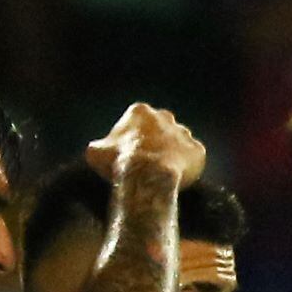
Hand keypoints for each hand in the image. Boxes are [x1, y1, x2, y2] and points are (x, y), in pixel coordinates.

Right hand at [87, 102, 206, 185]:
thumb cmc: (120, 163)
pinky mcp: (197, 151)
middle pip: (159, 128)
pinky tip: (176, 179)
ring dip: (171, 154)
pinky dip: (186, 167)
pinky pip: (192, 159)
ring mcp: (183, 133)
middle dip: (154, 142)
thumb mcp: (96, 153)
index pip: (135, 121)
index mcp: (139, 112)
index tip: (127, 155)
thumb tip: (95, 152)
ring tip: (162, 173)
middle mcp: (164, 116)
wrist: (147, 178)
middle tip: (146, 164)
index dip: (131, 139)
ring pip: (178, 142)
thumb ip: (99, 148)